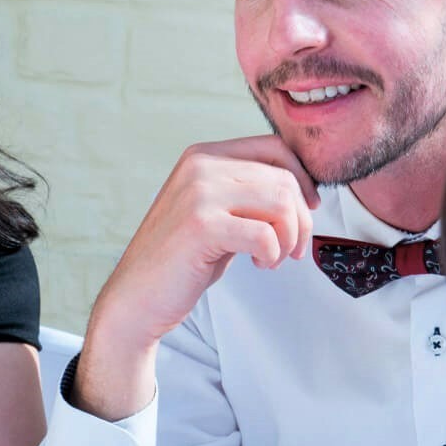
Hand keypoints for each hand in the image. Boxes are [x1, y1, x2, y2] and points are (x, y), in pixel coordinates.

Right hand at [76, 136, 318, 419]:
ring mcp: (199, 193)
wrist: (136, 298)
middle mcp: (200, 166)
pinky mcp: (202, 225)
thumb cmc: (182, 259)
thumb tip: (303, 190)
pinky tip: (259, 264)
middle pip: (283, 178)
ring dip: (289, 237)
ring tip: (274, 258)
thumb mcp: (216, 213)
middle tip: (292, 249)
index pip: (275, 147)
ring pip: (280, 202)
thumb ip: (247, 193)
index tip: (309, 209)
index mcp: (204, 156)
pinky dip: (273, 254)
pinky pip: (265, 234)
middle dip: (300, 218)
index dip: (303, 178)